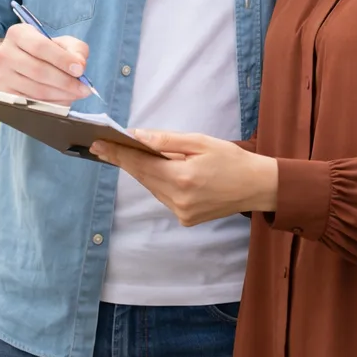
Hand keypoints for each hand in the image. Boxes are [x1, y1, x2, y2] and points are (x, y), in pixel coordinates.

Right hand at [0, 23, 92, 104]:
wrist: (16, 63)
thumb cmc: (43, 51)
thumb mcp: (60, 42)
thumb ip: (75, 49)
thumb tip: (80, 65)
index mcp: (17, 34)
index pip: (40, 47)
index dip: (62, 59)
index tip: (80, 69)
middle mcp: (4, 54)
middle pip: (38, 70)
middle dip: (65, 81)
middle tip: (84, 88)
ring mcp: (2, 75)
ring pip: (36, 90)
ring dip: (61, 94)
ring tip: (77, 94)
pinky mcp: (5, 94)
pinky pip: (32, 103)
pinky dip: (52, 103)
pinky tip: (64, 99)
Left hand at [89, 131, 277, 225]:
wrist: (259, 187)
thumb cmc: (232, 160)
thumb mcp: (201, 142)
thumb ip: (167, 140)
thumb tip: (137, 136)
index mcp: (183, 178)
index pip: (140, 164)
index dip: (117, 154)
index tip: (97, 145)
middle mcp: (179, 199)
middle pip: (142, 176)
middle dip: (123, 160)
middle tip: (103, 146)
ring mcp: (182, 213)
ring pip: (151, 187)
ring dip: (141, 171)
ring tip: (126, 154)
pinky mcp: (186, 219)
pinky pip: (163, 196)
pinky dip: (158, 182)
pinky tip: (157, 170)